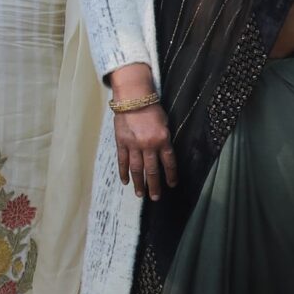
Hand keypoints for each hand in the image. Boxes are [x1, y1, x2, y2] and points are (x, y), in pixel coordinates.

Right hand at [109, 67, 175, 197]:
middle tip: (155, 197)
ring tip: (140, 194)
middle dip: (154, 185)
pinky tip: (125, 181)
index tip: (172, 185)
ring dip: (139, 183)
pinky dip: (123, 172)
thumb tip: (163, 154)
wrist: (133, 97)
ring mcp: (133, 145)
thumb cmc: (151, 107)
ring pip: (137, 169)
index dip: (171, 175)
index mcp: (162, 139)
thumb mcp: (164, 122)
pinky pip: (122, 161)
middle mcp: (148, 145)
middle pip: (152, 170)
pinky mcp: (121, 142)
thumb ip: (164, 139)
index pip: (169, 162)